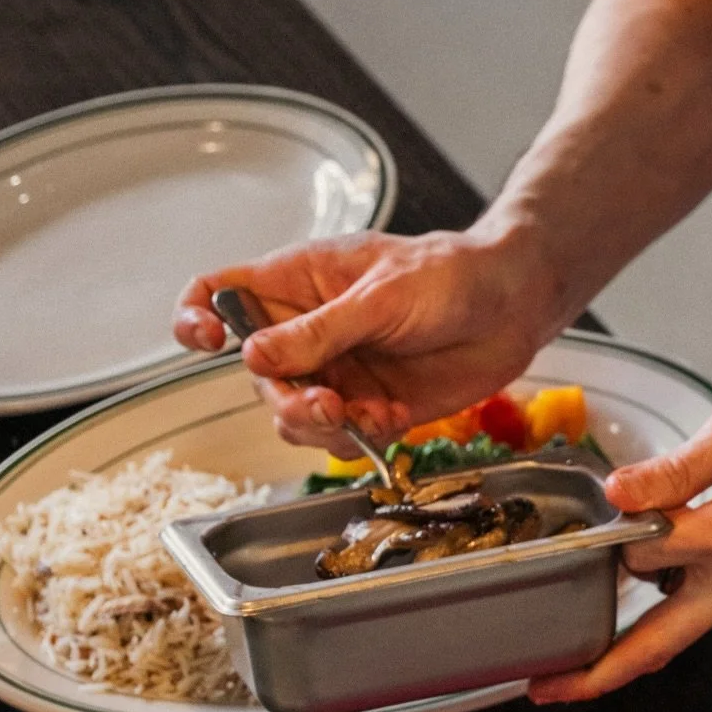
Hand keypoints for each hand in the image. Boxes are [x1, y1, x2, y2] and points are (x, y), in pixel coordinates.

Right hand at [172, 226, 561, 455]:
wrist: (515, 306)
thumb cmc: (453, 275)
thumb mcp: (383, 296)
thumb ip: (320, 331)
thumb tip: (251, 355)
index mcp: (299, 282)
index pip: (219, 294)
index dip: (197, 318)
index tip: (208, 343)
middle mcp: (308, 329)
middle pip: (254, 375)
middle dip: (283, 396)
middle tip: (325, 402)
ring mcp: (335, 368)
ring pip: (289, 414)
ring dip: (318, 424)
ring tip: (361, 412)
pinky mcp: (366, 403)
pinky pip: (336, 436)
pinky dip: (358, 435)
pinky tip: (391, 415)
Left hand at [530, 380, 711, 702]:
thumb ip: (679, 467)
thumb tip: (621, 491)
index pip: (646, 548)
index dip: (612, 527)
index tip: (590, 508)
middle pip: (658, 645)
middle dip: (597, 674)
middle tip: (542, 688)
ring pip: (677, 634)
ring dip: (625, 645)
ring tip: (571, 650)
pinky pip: (700, 610)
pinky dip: (662, 610)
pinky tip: (636, 587)